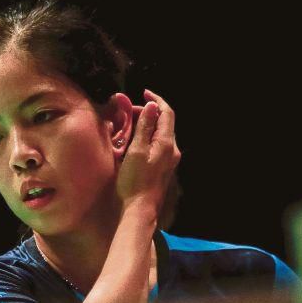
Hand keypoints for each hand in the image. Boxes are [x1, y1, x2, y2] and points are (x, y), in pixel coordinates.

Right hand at [116, 89, 181, 215]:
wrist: (140, 210)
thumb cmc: (135, 182)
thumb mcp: (136, 151)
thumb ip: (144, 128)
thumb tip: (151, 106)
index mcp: (167, 143)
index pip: (167, 113)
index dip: (156, 100)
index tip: (144, 92)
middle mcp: (172, 150)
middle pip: (164, 123)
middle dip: (148, 113)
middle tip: (128, 113)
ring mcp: (169, 160)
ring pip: (160, 134)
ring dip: (146, 126)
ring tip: (128, 126)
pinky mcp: (162, 168)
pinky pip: (157, 145)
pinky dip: (147, 137)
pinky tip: (134, 142)